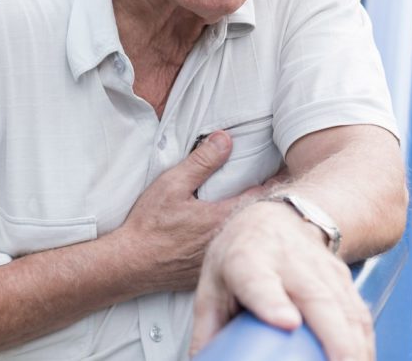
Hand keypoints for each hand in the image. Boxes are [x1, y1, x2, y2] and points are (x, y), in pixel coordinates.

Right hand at [110, 131, 264, 293]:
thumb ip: (201, 162)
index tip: (280, 170)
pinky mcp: (213, 271)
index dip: (273, 182)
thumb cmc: (150, 223)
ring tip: (257, 210)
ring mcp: (222, 259)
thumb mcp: (172, 184)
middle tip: (274, 185)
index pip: (263, 196)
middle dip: (267, 203)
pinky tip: (231, 236)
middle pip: (258, 219)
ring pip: (247, 239)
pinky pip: (233, 254)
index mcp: (222, 218)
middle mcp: (228, 241)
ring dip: (252, 225)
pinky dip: (236, 243)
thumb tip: (225, 139)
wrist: (132, 263)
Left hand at [190, 200, 373, 360]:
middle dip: (335, 339)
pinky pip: (360, 314)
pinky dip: (366, 342)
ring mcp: (320, 268)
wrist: (274, 218)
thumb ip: (208, 327)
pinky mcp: (343, 279)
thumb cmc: (240, 255)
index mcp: (246, 260)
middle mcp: (288, 262)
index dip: (273, 302)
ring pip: (346, 309)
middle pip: (317, 299)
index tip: (286, 321)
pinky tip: (364, 359)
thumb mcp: (213, 284)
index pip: (259, 282)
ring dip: (356, 346)